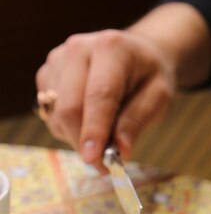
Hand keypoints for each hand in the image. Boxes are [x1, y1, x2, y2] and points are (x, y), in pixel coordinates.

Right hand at [36, 28, 175, 170]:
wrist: (136, 55)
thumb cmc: (149, 76)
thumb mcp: (159, 96)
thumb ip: (138, 120)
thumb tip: (121, 149)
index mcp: (111, 48)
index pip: (99, 95)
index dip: (95, 130)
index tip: (93, 159)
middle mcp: (78, 48)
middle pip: (70, 107)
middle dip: (84, 143)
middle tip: (104, 165)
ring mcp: (58, 60)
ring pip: (57, 115)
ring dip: (77, 137)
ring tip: (104, 136)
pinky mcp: (47, 74)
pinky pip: (50, 114)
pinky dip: (68, 128)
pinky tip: (89, 121)